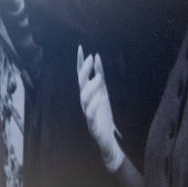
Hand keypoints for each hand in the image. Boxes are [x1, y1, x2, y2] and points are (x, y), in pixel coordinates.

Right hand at [77, 46, 124, 171]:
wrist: (106, 139)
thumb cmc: (103, 114)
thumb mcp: (103, 91)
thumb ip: (99, 75)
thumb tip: (97, 57)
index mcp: (87, 92)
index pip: (81, 74)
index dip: (80, 61)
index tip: (81, 48)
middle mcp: (84, 100)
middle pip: (81, 82)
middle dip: (85, 70)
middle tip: (92, 59)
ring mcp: (87, 111)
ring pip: (84, 97)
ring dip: (91, 87)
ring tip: (100, 78)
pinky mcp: (92, 124)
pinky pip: (90, 113)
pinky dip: (94, 105)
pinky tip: (100, 98)